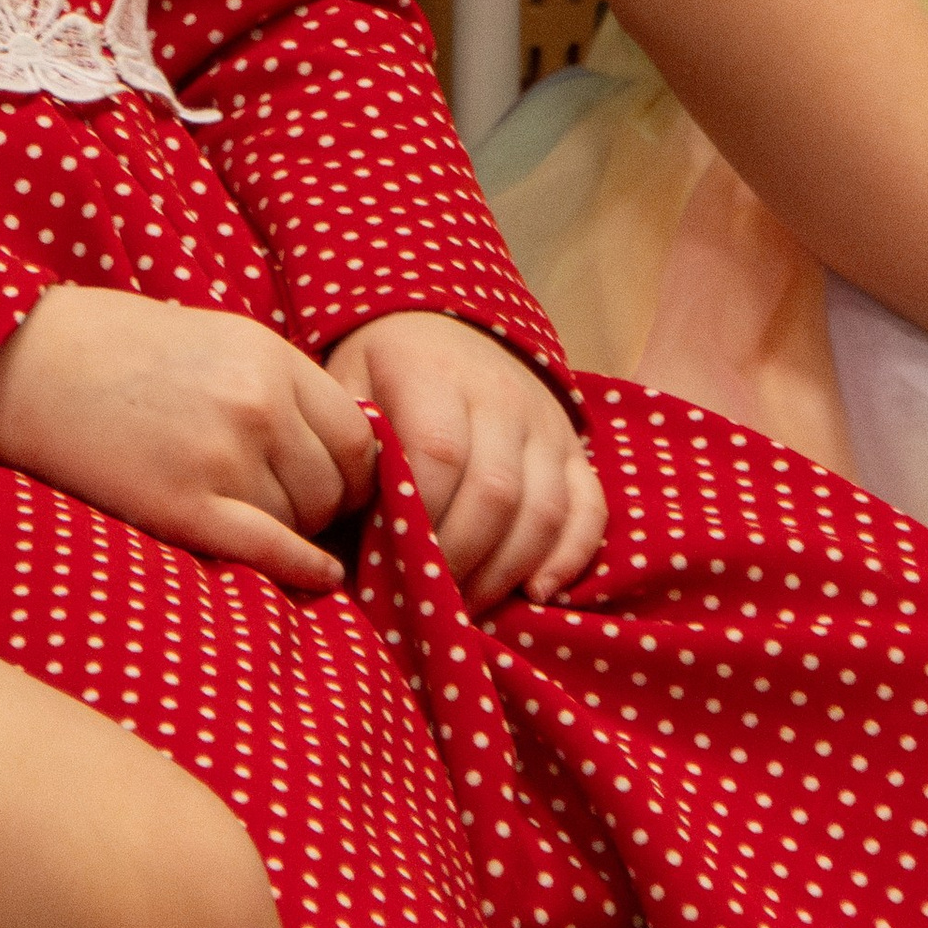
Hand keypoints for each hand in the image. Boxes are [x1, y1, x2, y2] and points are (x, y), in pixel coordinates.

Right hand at [0, 285, 378, 591]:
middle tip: (284, 508)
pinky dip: (302, 570)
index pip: (356, 436)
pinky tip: (315, 577)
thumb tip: (342, 454)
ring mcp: (220, 457)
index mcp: (266, 355)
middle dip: (321, 506)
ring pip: (301, 523)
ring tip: (244, 516)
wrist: (19, 359)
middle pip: (335, 487)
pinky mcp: (182, 507)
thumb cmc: (114, 350)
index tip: (331, 484)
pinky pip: (272, 553)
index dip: (350, 470)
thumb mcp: (213, 339)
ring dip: (289, 530)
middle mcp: (255, 404)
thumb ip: (276, 388)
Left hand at [324, 311, 606, 609]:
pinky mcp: (573, 447)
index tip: (395, 567)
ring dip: (508, 570)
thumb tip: (337, 533)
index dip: (421, 519)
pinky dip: (570, 556)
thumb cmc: (382, 372)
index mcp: (434, 374)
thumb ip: (348, 450)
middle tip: (432, 604)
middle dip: (462, 559)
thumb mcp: (349, 387)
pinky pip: (590, 508)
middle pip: (495, 491)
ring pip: (544, 508)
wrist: (441, 321)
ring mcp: (545, 421)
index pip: (438, 454)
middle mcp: (500, 395)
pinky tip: (537, 593)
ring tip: (471, 607)